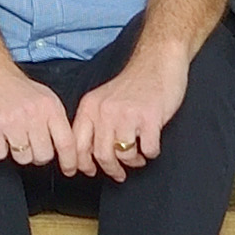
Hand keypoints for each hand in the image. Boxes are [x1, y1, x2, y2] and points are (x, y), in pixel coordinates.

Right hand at [0, 44, 70, 167]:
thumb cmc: (13, 83)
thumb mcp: (43, 96)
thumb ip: (54, 120)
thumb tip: (65, 148)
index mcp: (49, 107)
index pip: (67, 142)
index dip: (70, 161)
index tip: (69, 169)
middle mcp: (33, 115)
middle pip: (43, 156)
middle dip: (36, 154)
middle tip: (29, 143)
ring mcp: (11, 122)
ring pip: (22, 158)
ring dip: (17, 151)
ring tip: (11, 135)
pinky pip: (0, 154)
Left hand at [63, 42, 183, 179]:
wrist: (157, 61)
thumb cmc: (132, 84)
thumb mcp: (103, 100)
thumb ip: (94, 123)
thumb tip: (87, 156)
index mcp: (90, 107)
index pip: (77, 144)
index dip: (82, 164)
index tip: (90, 172)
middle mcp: (105, 111)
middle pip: (101, 154)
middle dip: (111, 168)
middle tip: (118, 173)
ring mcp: (127, 115)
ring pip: (124, 154)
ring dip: (132, 161)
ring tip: (138, 158)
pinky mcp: (150, 118)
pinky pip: (148, 149)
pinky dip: (150, 153)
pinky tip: (151, 146)